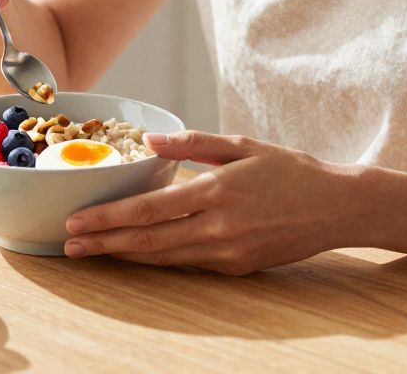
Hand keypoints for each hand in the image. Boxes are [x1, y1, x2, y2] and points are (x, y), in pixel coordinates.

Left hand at [63, 132, 360, 274]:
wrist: (337, 208)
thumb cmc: (289, 170)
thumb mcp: (242, 144)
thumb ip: (193, 142)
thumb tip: (149, 139)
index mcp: (216, 189)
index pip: (148, 209)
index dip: (108, 218)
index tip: (76, 221)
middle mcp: (218, 226)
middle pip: (147, 241)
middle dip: (104, 244)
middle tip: (69, 245)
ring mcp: (227, 251)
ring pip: (164, 257)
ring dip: (124, 256)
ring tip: (93, 252)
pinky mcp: (237, 266)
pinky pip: (187, 263)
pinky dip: (157, 258)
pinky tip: (135, 252)